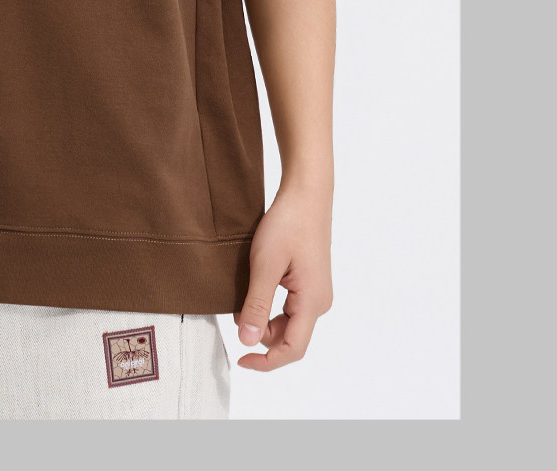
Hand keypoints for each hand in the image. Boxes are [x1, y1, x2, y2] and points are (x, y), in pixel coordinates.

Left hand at [233, 183, 332, 370]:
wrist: (306, 194)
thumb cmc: (287, 224)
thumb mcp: (265, 265)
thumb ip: (256, 305)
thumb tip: (247, 342)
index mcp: (312, 302)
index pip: (292, 349)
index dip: (267, 361)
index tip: (241, 360)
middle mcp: (319, 302)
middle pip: (290, 336)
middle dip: (261, 334)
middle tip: (237, 313)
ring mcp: (316, 292)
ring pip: (288, 321)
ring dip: (264, 318)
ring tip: (244, 295)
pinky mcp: (310, 282)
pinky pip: (290, 306)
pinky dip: (270, 305)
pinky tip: (256, 287)